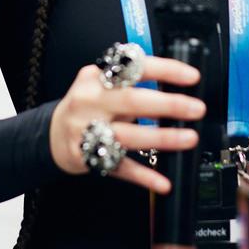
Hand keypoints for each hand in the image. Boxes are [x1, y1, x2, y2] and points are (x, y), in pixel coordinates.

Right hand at [49, 55, 205, 194]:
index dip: (165, 70)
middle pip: (131, 101)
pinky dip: (143, 176)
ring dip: (161, 138)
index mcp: (96, 77)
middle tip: (196, 108)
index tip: (192, 77)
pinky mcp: (87, 158)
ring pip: (127, 136)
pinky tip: (163, 181)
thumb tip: (176, 84)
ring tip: (189, 139)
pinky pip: (119, 168)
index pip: (133, 67)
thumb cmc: (88, 105)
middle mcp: (89, 101)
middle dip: (168, 104)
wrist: (51, 135)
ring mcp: (86, 131)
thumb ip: (131, 81)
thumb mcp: (101, 83)